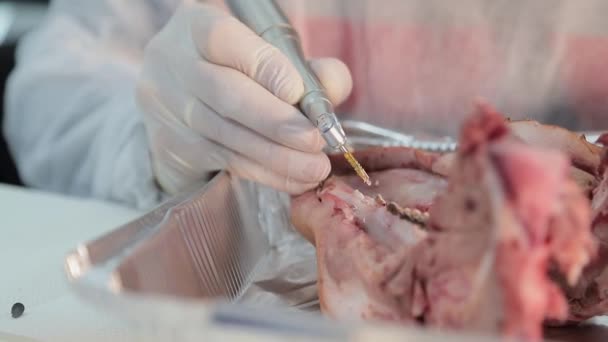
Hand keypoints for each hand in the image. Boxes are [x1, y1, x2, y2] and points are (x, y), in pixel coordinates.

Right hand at [136, 2, 351, 194]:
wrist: (180, 100)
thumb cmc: (236, 70)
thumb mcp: (265, 55)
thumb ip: (305, 68)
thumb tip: (334, 88)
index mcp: (196, 26)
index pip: (224, 39)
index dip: (263, 65)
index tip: (297, 90)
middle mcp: (174, 62)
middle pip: (225, 93)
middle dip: (275, 121)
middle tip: (314, 140)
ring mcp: (168, 106)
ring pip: (226, 135)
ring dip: (276, 156)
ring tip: (315, 168)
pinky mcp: (174, 144)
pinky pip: (225, 161)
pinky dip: (265, 173)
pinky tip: (295, 179)